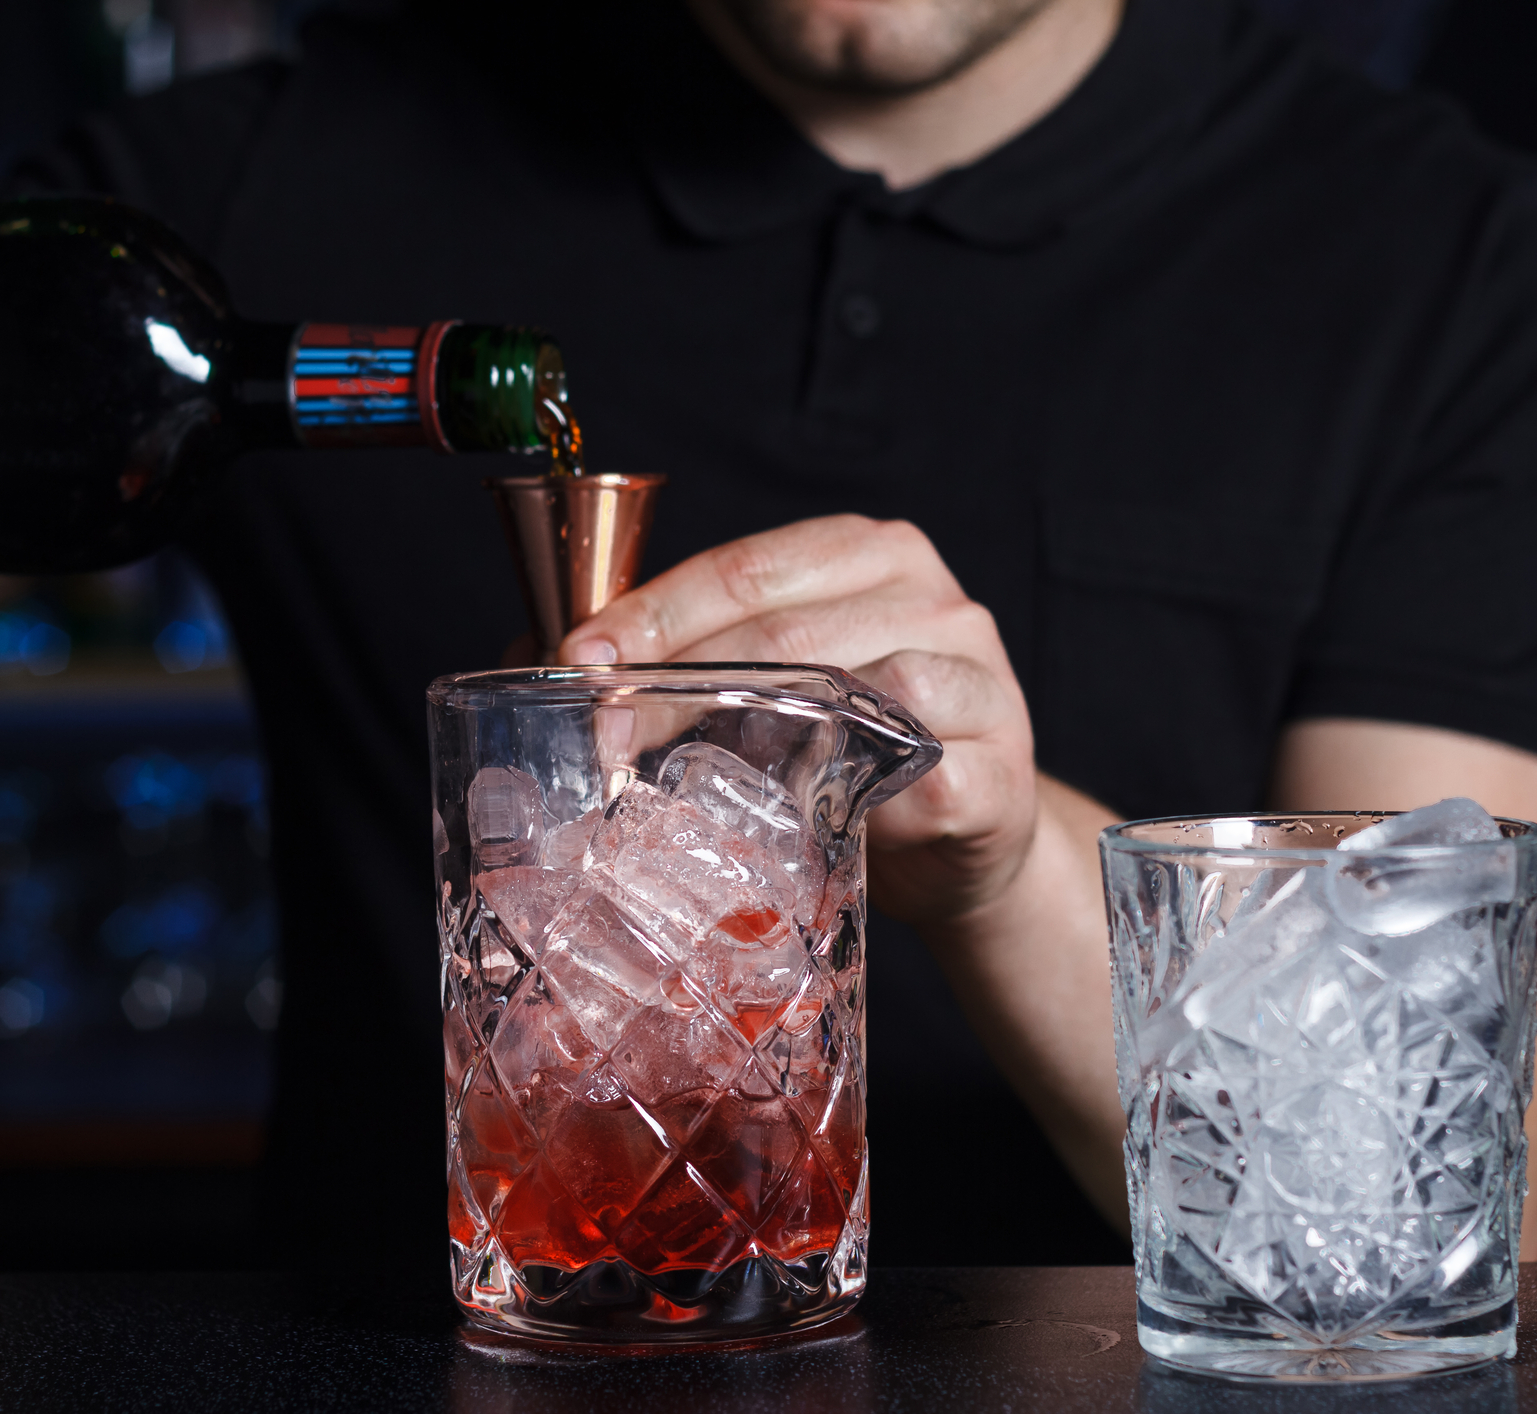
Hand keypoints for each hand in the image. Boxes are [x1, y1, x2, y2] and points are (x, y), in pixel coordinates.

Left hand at [559, 514, 1041, 929]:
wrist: (968, 842)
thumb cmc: (854, 754)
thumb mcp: (779, 682)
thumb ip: (690, 654)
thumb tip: (535, 654)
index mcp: (871, 555)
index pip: (749, 566)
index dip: (656, 610)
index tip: (579, 658)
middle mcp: (935, 599)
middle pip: (791, 628)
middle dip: (682, 679)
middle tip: (606, 732)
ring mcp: (980, 681)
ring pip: (862, 692)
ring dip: (756, 739)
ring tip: (674, 780)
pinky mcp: (1000, 772)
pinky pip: (920, 779)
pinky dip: (851, 802)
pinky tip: (793, 824)